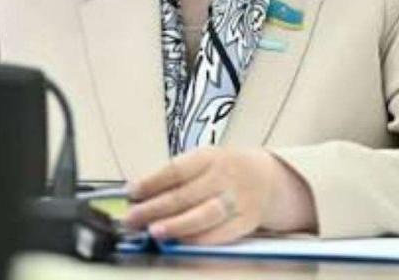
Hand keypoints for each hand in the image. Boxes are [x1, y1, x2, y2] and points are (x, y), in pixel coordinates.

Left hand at [122, 146, 315, 244]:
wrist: (266, 178)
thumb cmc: (224, 170)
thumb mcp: (202, 162)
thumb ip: (175, 178)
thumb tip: (139, 196)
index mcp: (209, 156)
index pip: (176, 169)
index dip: (151, 182)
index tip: (131, 193)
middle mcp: (224, 176)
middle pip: (186, 194)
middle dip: (155, 208)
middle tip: (133, 218)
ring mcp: (237, 199)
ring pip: (204, 214)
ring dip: (176, 225)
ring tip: (154, 232)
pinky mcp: (246, 221)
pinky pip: (220, 233)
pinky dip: (199, 239)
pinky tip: (181, 242)